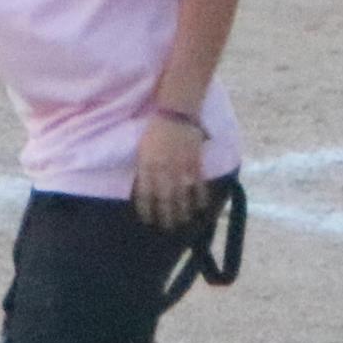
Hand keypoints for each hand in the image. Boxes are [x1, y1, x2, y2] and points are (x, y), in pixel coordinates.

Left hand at [129, 117, 207, 232]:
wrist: (175, 114)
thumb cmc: (155, 131)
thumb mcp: (142, 150)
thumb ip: (143, 170)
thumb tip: (143, 189)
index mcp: (147, 166)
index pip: (144, 194)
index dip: (146, 210)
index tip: (148, 221)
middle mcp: (163, 169)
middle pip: (164, 199)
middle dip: (165, 216)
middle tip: (167, 228)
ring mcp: (180, 167)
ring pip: (182, 195)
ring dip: (183, 211)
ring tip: (183, 222)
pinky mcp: (195, 163)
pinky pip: (198, 185)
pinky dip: (200, 198)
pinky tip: (201, 208)